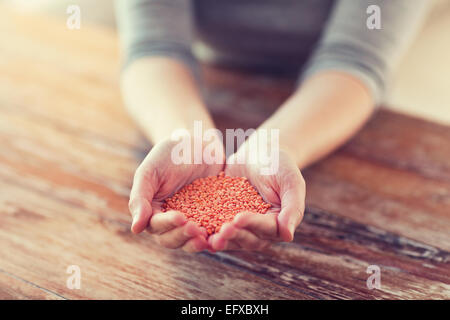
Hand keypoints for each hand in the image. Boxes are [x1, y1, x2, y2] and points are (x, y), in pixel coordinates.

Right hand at [129, 136, 223, 251]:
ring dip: (198, 242)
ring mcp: (193, 220)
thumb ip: (140, 198)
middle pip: (173, 239)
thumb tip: (135, 229)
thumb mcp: (150, 171)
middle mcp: (172, 221)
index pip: (156, 226)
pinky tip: (224, 234)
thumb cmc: (169, 154)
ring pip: (192, 240)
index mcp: (153, 212)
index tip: (180, 218)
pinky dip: (216, 236)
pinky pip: (213, 231)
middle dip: (183, 237)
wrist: (197, 142)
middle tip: (195, 230)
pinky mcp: (212, 216)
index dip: (168, 225)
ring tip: (207, 238)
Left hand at [209, 149, 304, 250]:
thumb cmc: (280, 164)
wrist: (259, 152)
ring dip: (219, 238)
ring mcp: (240, 226)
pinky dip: (205, 229)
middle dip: (234, 235)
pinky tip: (193, 227)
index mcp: (278, 224)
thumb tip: (288, 235)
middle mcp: (259, 230)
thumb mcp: (290, 181)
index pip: (266, 229)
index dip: (252, 225)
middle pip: (247, 238)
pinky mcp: (223, 218)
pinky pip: (214, 226)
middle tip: (221, 230)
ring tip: (206, 236)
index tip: (238, 218)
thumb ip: (293, 207)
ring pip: (230, 238)